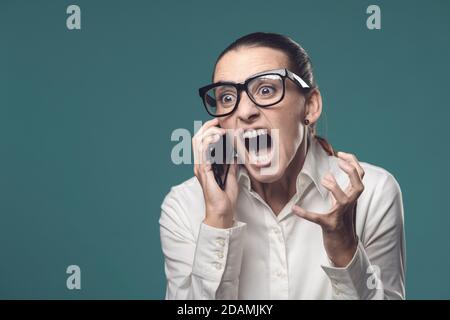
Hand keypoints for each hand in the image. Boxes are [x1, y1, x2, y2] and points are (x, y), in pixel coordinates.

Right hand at [192, 118, 238, 228]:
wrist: (222, 211)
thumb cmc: (225, 198)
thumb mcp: (231, 177)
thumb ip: (231, 165)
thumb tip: (235, 155)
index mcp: (205, 165)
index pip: (201, 142)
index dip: (208, 130)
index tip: (220, 124)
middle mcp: (199, 164)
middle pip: (197, 138)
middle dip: (207, 127)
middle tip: (219, 122)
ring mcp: (200, 168)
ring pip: (198, 142)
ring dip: (209, 132)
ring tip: (220, 130)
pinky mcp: (203, 171)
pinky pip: (202, 152)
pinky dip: (209, 142)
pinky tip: (218, 138)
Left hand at [293, 151, 364, 266]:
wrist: (344, 246)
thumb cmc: (341, 221)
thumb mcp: (341, 202)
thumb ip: (338, 188)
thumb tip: (329, 174)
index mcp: (352, 197)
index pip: (360, 176)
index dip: (353, 163)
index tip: (341, 154)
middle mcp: (350, 205)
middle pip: (359, 185)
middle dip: (351, 172)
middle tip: (339, 162)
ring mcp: (340, 216)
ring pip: (344, 200)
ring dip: (334, 187)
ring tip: (324, 179)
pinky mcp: (329, 226)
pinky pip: (318, 219)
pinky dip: (305, 214)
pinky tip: (295, 209)